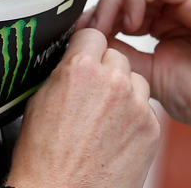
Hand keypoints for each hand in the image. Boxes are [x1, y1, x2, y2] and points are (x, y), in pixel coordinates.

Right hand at [6, 28, 159, 187]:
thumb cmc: (44, 155)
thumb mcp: (39, 99)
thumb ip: (62, 71)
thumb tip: (71, 59)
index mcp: (80, 69)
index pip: (93, 35)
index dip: (86, 48)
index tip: (84, 57)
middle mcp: (112, 82)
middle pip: (117, 56)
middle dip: (105, 70)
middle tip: (91, 94)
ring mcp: (135, 106)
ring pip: (135, 81)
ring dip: (123, 91)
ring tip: (102, 117)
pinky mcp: (151, 129)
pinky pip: (146, 109)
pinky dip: (133, 117)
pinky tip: (113, 135)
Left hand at [79, 0, 190, 137]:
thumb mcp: (151, 76)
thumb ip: (124, 54)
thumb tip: (91, 42)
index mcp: (169, 22)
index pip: (126, 2)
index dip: (101, 14)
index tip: (82, 34)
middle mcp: (182, 6)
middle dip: (104, 6)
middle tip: (90, 31)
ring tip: (110, 28)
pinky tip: (132, 23)